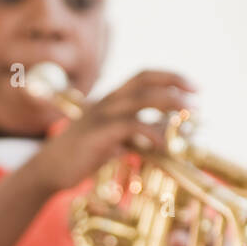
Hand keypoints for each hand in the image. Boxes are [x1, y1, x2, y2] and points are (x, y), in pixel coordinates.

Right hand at [30, 69, 196, 197]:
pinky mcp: (98, 135)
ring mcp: (101, 117)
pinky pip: (130, 126)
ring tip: (188, 115)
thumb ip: (136, 135)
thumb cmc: (81, 157)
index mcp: (111, 100)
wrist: (48, 170)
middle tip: (198, 96)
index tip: (193, 86)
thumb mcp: (112, 141)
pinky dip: (151, 132)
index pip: (144, 76)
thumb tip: (163, 135)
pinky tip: (163, 144)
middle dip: (176, 83)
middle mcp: (107, 102)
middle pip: (146, 80)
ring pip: (141, 99)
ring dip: (170, 104)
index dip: (170, 76)